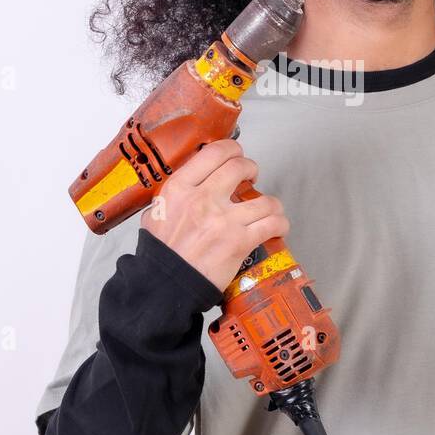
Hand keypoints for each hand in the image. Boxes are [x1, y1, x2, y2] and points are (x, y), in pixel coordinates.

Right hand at [139, 138, 288, 291]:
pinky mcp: (239, 242)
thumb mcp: (154, 214)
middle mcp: (203, 199)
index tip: (236, 155)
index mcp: (180, 188)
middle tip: (252, 176)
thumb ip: (171, 197)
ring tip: (269, 208)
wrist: (165, 285)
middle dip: (251, 168)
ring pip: (263, 198)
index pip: (214, 152)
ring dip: (271, 202)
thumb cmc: (160, 254)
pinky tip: (277, 226)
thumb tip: (185, 187)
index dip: (232, 149)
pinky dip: (280, 223)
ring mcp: (223, 220)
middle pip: (240, 167)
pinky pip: (272, 224)